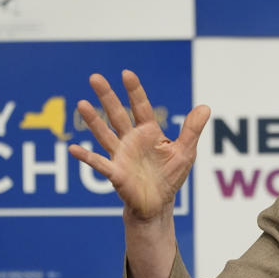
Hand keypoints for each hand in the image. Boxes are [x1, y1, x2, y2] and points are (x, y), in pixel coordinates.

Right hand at [68, 70, 210, 222]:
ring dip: (93, 120)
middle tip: (94, 77)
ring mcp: (121, 155)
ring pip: (104, 134)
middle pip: (117, 114)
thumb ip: (192, 130)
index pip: (140, 107)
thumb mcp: (185, 151)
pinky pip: (99, 164)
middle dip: (107, 96)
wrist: (158, 203)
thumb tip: (205, 107)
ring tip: (81, 104)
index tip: (126, 74)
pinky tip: (73, 148)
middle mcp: (131, 140)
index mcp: (148, 132)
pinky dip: (86, 157)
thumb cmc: (170, 176)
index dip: (134, 91)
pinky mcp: (115, 173)